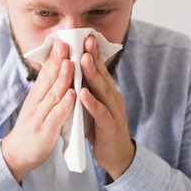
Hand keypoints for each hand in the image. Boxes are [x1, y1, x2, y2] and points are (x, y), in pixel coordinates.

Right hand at [1, 40, 75, 181]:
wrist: (16, 155)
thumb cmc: (32, 128)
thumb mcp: (37, 105)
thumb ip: (47, 89)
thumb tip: (56, 69)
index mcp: (36, 95)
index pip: (46, 72)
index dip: (55, 56)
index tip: (63, 39)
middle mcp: (37, 102)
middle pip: (49, 78)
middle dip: (58, 60)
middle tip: (67, 42)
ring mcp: (40, 116)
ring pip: (53, 94)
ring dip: (62, 78)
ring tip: (71, 63)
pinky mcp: (44, 131)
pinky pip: (56, 116)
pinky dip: (64, 105)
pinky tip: (72, 95)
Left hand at [80, 35, 134, 179]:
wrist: (116, 155)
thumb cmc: (100, 128)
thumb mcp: (93, 105)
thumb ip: (86, 89)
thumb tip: (73, 71)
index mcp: (106, 91)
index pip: (98, 68)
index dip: (92, 52)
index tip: (84, 35)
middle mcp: (112, 97)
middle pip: (102, 73)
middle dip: (93, 55)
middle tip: (86, 38)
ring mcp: (112, 111)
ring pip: (102, 89)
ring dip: (93, 74)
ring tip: (84, 59)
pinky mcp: (109, 126)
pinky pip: (100, 112)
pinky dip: (91, 102)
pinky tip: (83, 93)